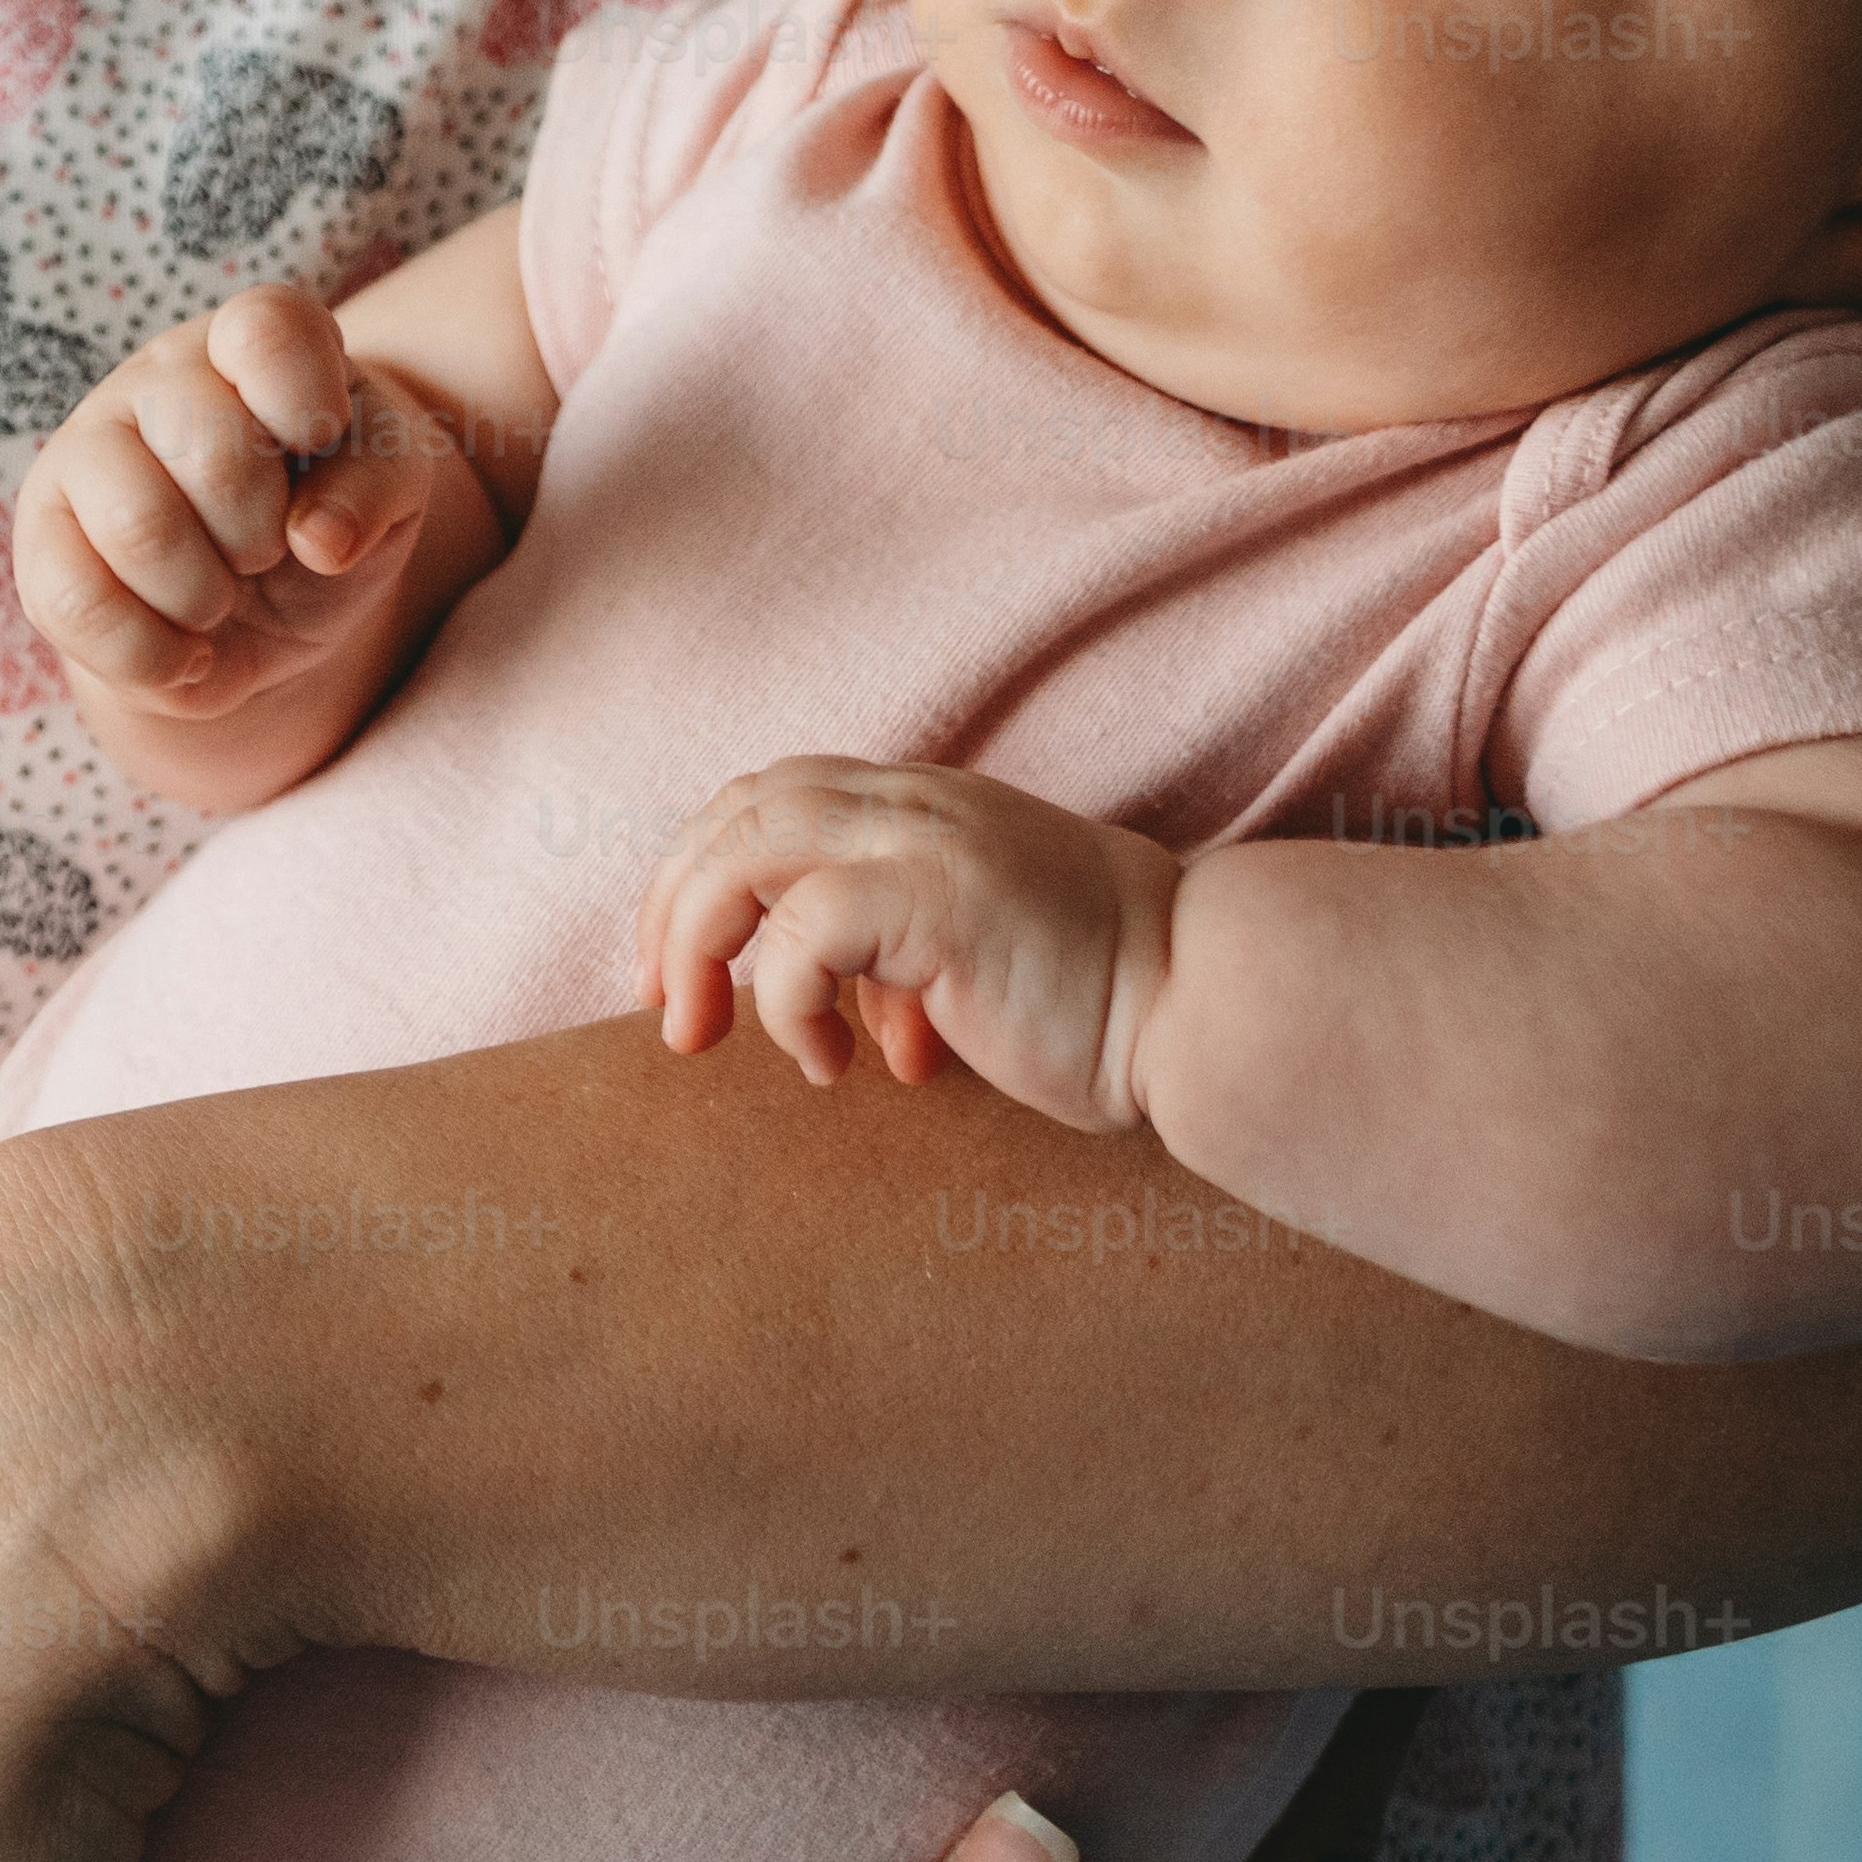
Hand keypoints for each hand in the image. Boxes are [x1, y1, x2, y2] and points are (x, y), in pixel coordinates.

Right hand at [13, 285, 440, 718]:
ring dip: (207, 597)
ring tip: (220, 597)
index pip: (266, 331)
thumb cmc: (330, 512)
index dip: (304, 404)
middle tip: (265, 549)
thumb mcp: (393, 489)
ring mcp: (86, 450)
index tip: (317, 447)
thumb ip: (381, 485)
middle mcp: (159, 377)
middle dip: (261, 535)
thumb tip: (318, 537)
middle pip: (213, 454)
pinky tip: (183, 650)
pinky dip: (153, 657)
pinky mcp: (41, 538)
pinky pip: (78, 606)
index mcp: (250, 341)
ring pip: (139, 529)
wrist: (263, 609)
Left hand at [637, 757, 1180, 1131]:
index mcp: (919, 803)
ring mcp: (928, 840)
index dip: (704, 868)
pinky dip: (788, 998)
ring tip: (700, 1029)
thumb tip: (844, 1021)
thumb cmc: (1099, 997)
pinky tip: (829, 1065)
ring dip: (699, 937)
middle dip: (675, 901)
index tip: (683, 966)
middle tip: (663, 1002)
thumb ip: (898, 957)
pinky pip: (808, 928)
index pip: (771, 796)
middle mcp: (914, 801)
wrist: (1198, 1001)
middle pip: (739, 808)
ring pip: (750, 847)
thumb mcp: (973, 957)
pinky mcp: (941, 900)